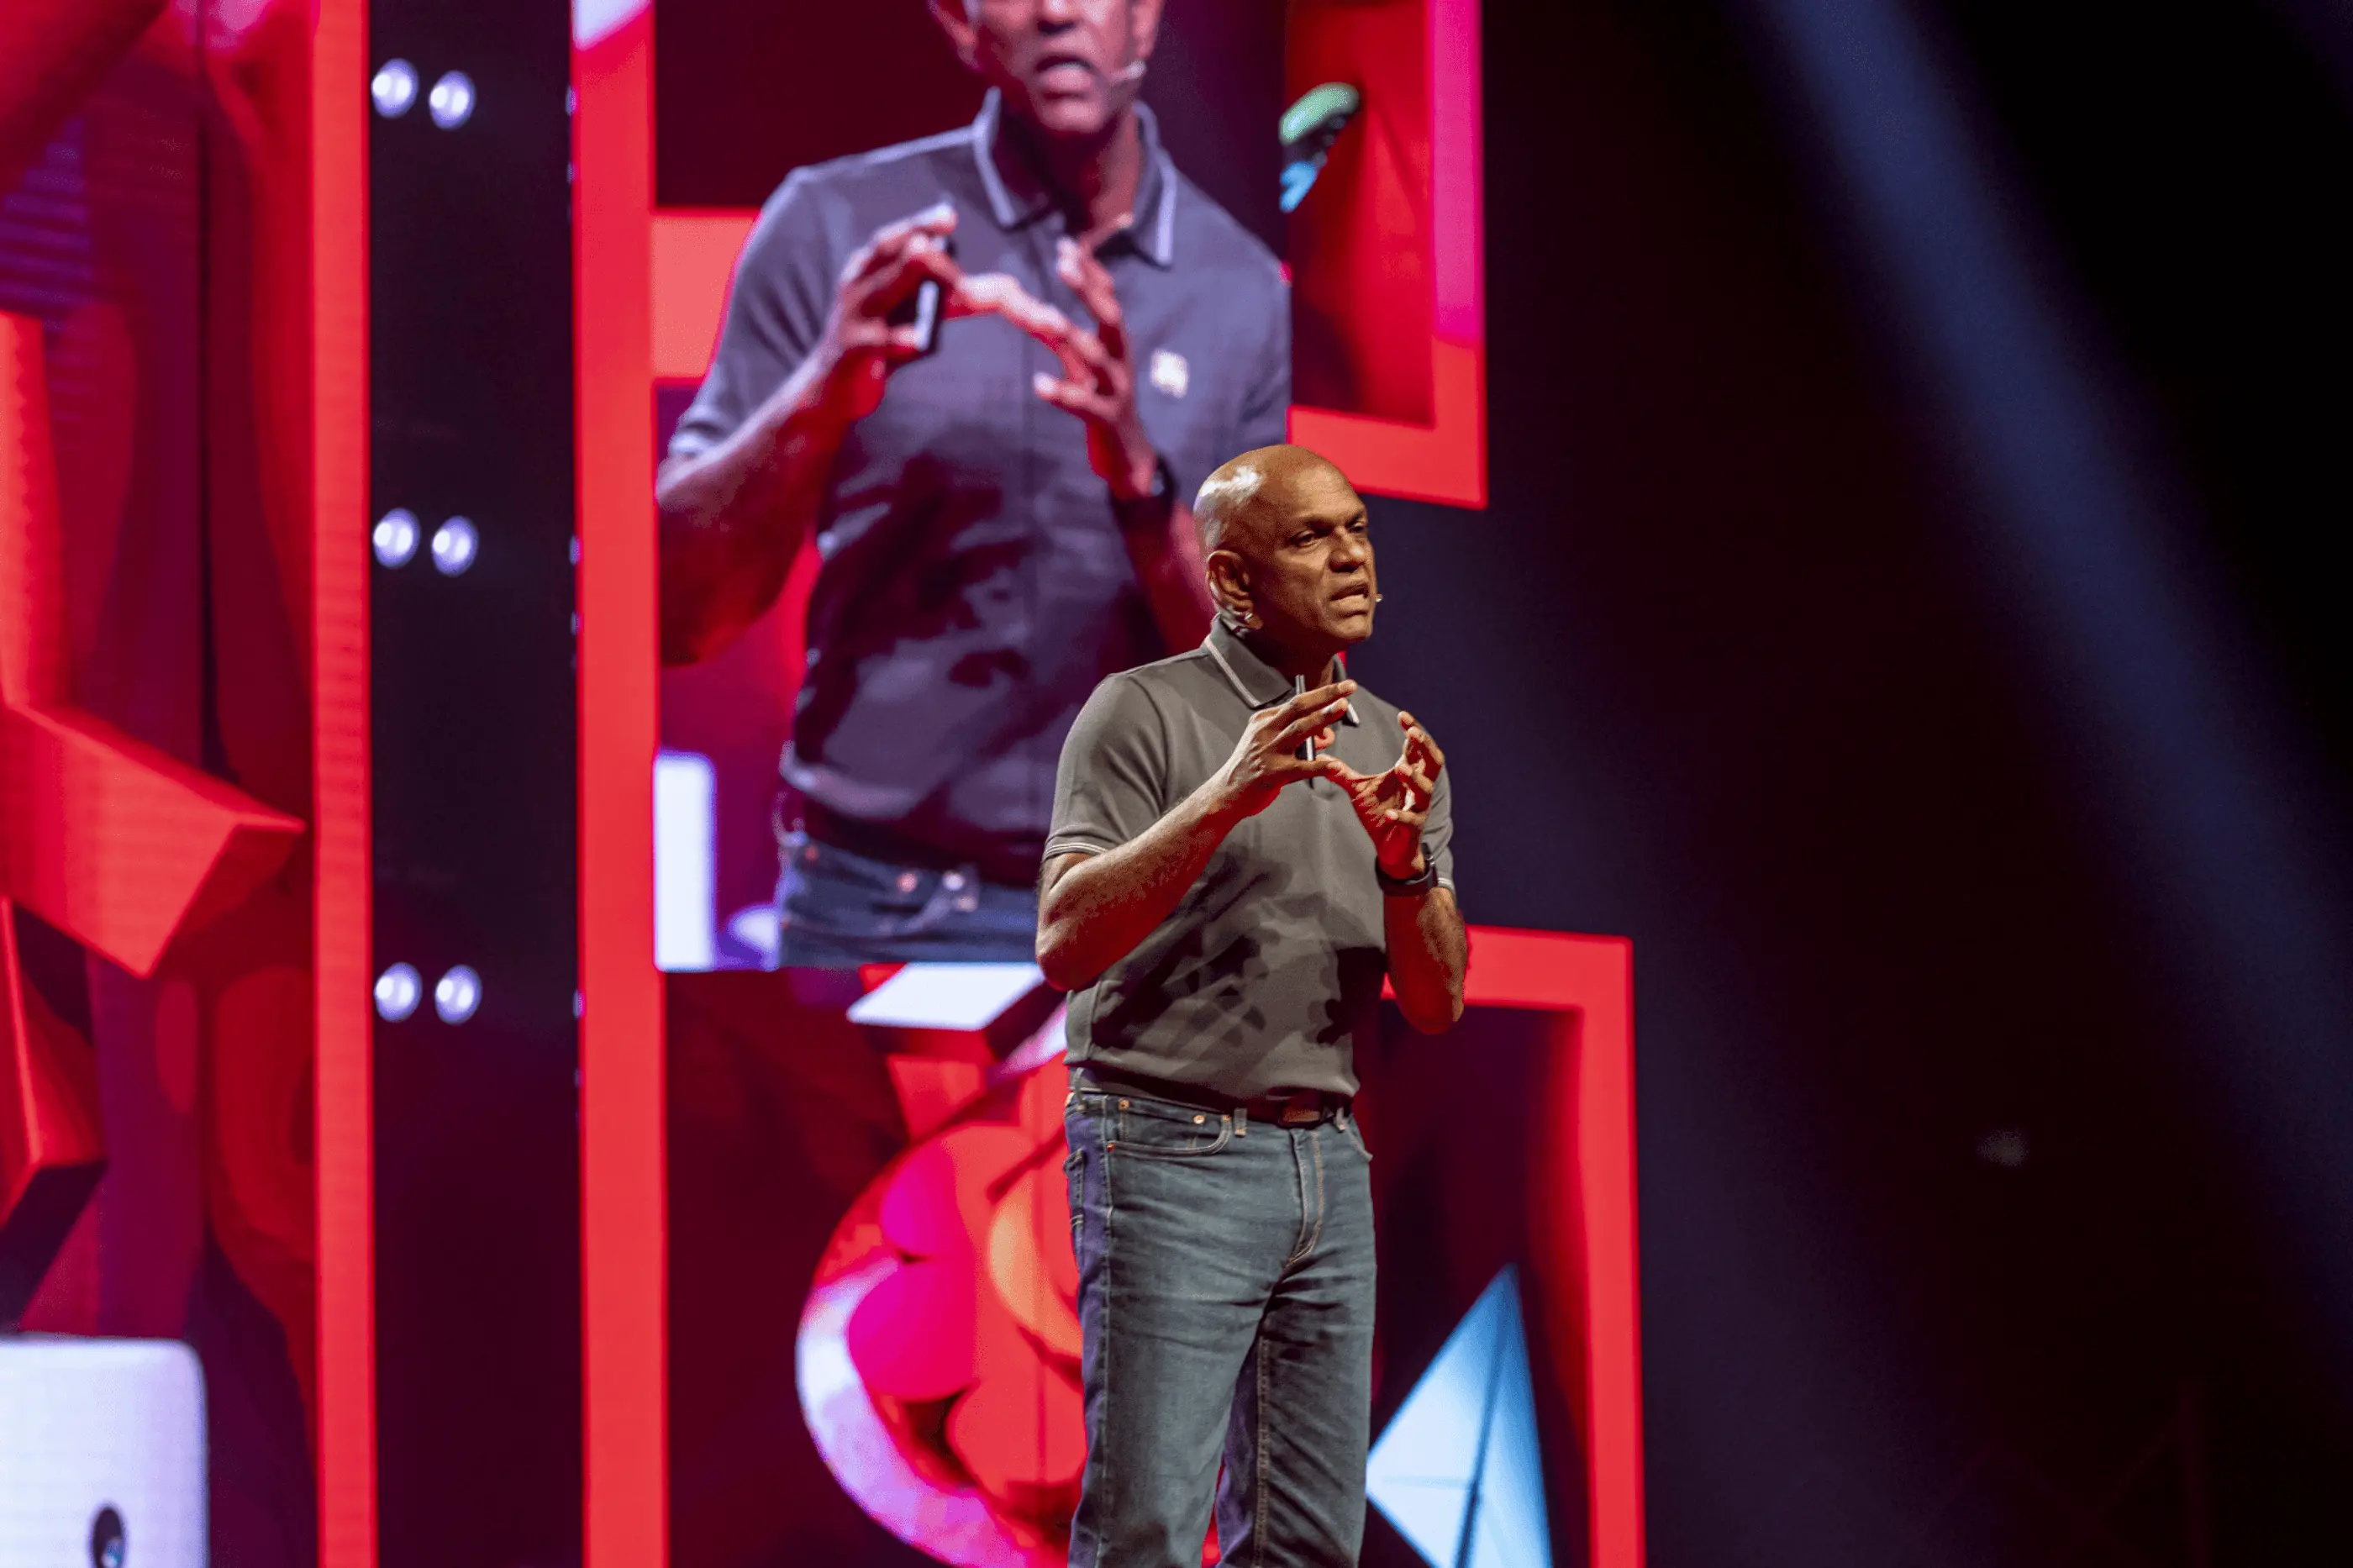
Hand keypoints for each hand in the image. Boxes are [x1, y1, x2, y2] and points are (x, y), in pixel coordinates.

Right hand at [815, 203, 964, 421]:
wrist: (831, 387)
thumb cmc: (876, 342)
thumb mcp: (906, 313)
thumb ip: (943, 297)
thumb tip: (996, 290)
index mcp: (866, 271)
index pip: (892, 240)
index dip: (919, 224)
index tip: (948, 216)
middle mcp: (856, 287)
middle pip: (885, 256)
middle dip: (913, 241)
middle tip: (940, 231)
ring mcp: (852, 319)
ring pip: (880, 291)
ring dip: (902, 272)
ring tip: (924, 256)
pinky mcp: (853, 353)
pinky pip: (878, 344)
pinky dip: (898, 340)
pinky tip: (920, 340)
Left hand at [1020, 232, 1159, 499]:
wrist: (1128, 459)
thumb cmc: (1103, 405)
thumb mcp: (1087, 368)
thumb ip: (1066, 339)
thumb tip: (1038, 308)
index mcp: (1117, 345)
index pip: (1107, 298)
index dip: (1090, 271)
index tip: (1067, 244)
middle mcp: (1121, 361)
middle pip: (1110, 318)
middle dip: (1088, 289)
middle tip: (1063, 264)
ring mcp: (1117, 389)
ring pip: (1096, 358)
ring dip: (1072, 335)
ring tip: (1047, 318)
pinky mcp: (1106, 418)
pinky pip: (1084, 404)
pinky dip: (1062, 393)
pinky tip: (1037, 384)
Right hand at [1206, 681, 1354, 821]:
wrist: (1227, 793)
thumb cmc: (1254, 767)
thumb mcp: (1270, 743)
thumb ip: (1298, 738)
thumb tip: (1326, 734)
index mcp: (1264, 720)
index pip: (1296, 702)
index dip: (1321, 694)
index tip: (1343, 687)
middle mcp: (1265, 731)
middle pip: (1298, 707)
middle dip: (1324, 695)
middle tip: (1348, 688)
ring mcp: (1268, 751)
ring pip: (1299, 729)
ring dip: (1322, 718)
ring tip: (1342, 707)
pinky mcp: (1272, 774)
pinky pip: (1300, 768)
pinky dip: (1318, 765)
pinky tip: (1334, 764)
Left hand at [1328, 712, 1443, 878]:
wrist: (1390, 849)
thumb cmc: (1380, 814)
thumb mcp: (1359, 790)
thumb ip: (1344, 773)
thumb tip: (1323, 759)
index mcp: (1408, 773)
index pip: (1416, 747)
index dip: (1412, 730)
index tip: (1402, 715)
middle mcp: (1417, 787)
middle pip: (1433, 761)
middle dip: (1425, 746)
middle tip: (1413, 733)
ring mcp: (1417, 807)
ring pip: (1425, 788)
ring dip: (1414, 778)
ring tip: (1400, 769)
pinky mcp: (1413, 827)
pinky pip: (1411, 819)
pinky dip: (1401, 815)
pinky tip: (1390, 812)